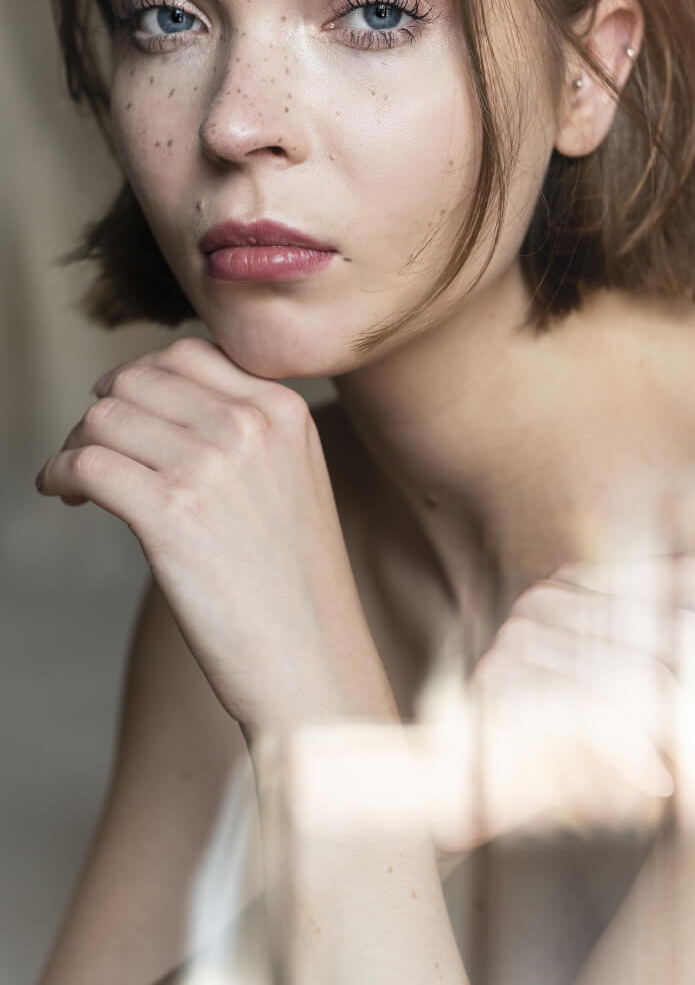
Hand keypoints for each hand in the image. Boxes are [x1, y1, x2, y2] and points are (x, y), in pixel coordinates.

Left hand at [35, 337, 392, 731]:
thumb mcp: (294, 479)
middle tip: (93, 450)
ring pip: (104, 418)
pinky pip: (87, 464)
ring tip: (77, 481)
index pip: (188, 354)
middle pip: (137, 380)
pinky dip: (60, 474)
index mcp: (284, 410)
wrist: (314, 659)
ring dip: (76, 444)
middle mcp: (250, 425)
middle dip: (103, 410)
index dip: (142, 379)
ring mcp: (212, 466)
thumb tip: (156, 401)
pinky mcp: (171, 514)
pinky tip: (66, 495)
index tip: (126, 412)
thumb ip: (245, 430)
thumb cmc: (296, 585)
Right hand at [420, 555, 694, 857]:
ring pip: (631, 673)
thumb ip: (674, 666)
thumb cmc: (560, 742)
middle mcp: (552, 598)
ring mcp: (522, 637)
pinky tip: (657, 779)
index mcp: (585, 585)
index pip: (682, 579)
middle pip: (665, 627)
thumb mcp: (627, 697)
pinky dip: (627, 748)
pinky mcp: (498, 685)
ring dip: (677, 730)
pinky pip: (587, 711)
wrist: (466, 786)